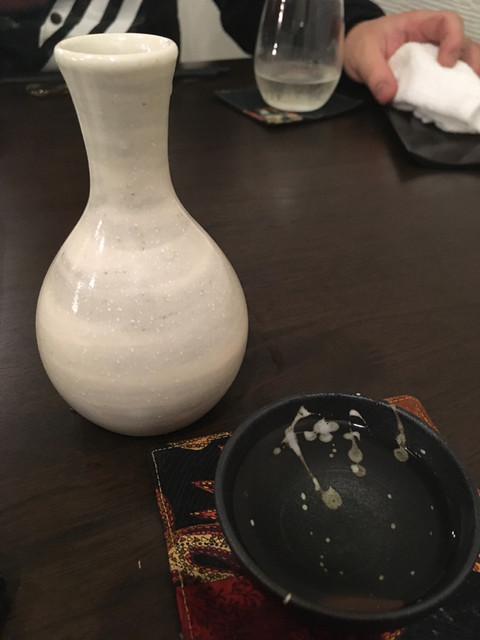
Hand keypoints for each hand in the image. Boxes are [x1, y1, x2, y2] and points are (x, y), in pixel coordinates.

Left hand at [343, 10, 479, 103]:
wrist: (353, 54)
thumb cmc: (361, 45)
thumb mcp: (363, 56)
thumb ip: (374, 74)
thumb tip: (387, 94)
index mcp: (418, 25)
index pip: (446, 23)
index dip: (453, 40)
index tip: (445, 63)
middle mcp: (430, 39)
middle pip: (462, 43)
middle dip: (473, 61)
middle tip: (474, 83)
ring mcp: (431, 58)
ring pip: (460, 62)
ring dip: (469, 76)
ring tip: (473, 94)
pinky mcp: (427, 76)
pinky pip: (446, 80)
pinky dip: (454, 90)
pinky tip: (457, 102)